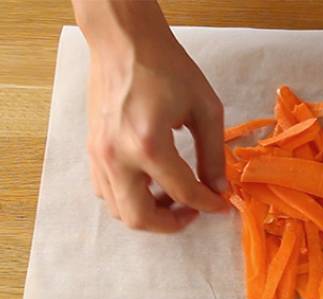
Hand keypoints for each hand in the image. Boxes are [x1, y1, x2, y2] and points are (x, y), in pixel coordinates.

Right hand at [74, 0, 225, 232]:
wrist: (124, 42)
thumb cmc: (167, 67)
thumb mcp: (205, 108)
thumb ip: (213, 154)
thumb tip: (219, 187)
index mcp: (149, 145)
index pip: (183, 193)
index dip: (208, 204)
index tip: (222, 204)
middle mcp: (117, 157)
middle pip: (141, 218)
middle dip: (172, 224)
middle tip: (193, 211)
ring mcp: (99, 156)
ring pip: (120, 211)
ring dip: (150, 213)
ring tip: (174, 196)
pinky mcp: (92, 151)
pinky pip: (106, 192)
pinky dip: (130, 198)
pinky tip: (151, 183)